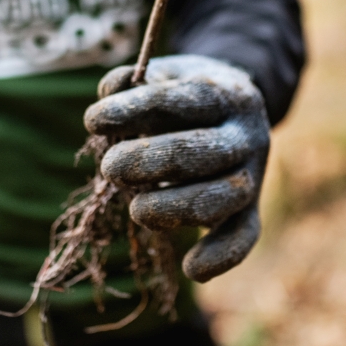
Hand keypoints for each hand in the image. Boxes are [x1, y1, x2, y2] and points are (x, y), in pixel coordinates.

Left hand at [83, 54, 269, 282]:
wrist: (239, 108)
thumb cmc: (184, 95)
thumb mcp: (165, 75)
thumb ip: (135, 81)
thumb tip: (109, 90)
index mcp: (226, 94)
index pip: (183, 100)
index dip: (137, 109)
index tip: (92, 120)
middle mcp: (246, 135)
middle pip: (206, 152)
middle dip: (152, 161)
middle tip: (110, 167)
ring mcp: (253, 174)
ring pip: (224, 197)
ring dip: (176, 207)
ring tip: (135, 210)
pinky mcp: (251, 208)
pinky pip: (245, 236)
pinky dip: (222, 256)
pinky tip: (192, 270)